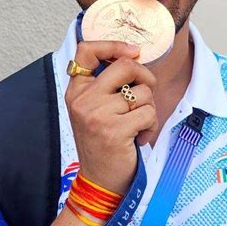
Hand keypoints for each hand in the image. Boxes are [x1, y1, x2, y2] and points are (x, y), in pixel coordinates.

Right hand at [65, 41, 157, 195]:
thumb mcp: (94, 109)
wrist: (100, 180)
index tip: (133, 51)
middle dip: (145, 77)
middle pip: (125, 65)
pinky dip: (150, 126)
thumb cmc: (103, 142)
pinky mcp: (114, 130)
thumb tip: (133, 55)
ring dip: (148, 110)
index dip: (113, 44)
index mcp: (76, 90)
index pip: (86, 49)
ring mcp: (97, 114)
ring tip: (136, 126)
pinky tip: (138, 137)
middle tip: (145, 93)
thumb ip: (106, 84)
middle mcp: (83, 99)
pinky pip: (148, 113)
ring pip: (142, 92)